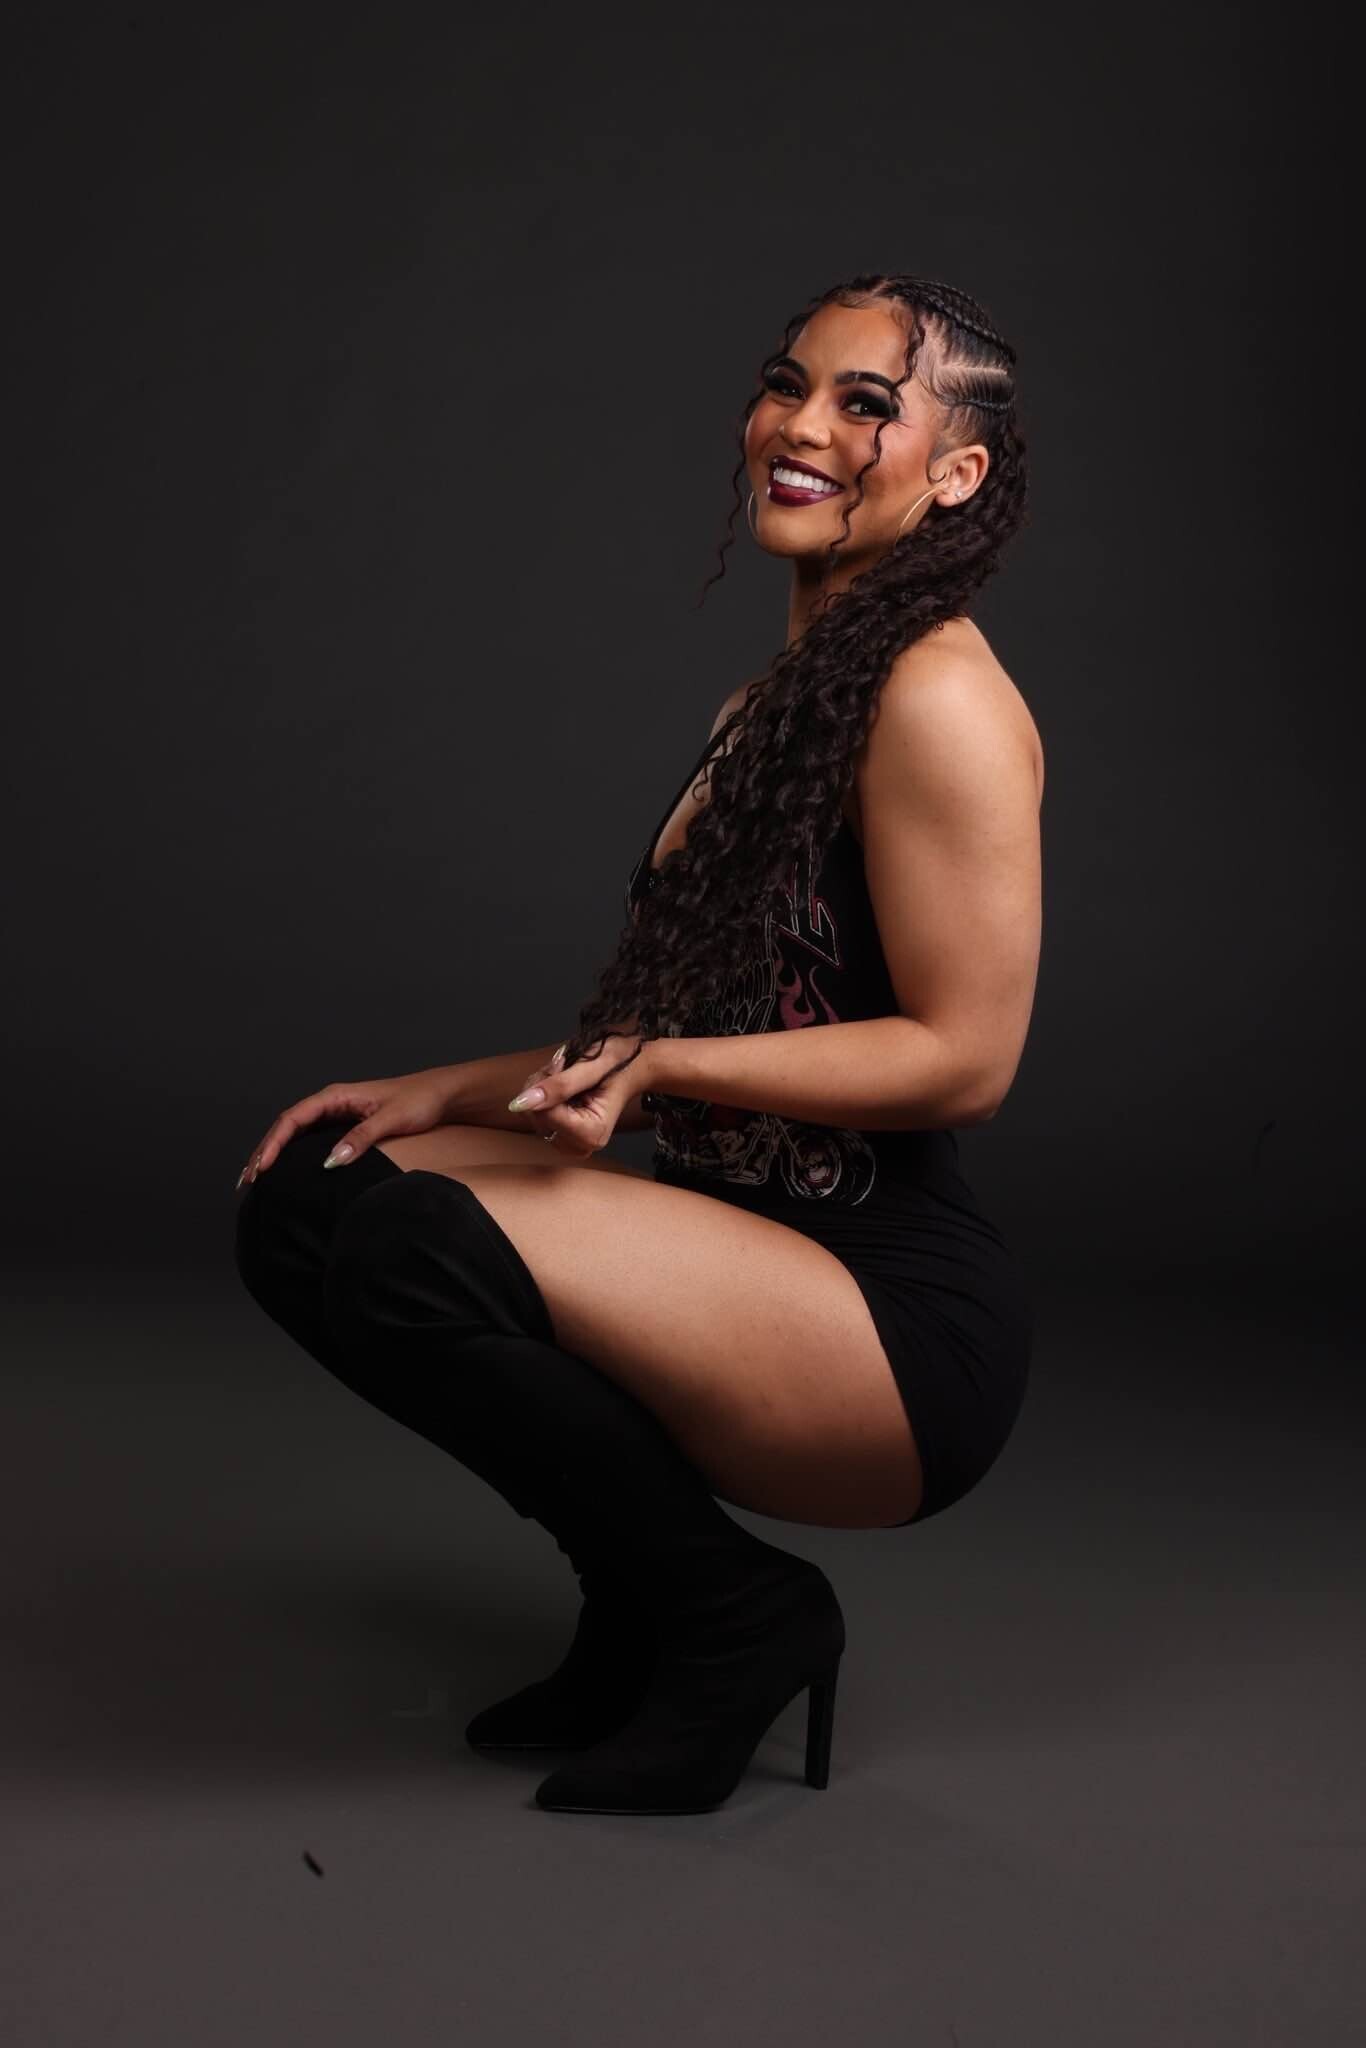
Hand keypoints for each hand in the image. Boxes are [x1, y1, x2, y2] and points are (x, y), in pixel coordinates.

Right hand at [235, 1068, 455, 1188]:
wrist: (441, 1095)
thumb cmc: (418, 1101)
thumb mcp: (390, 1119)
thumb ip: (361, 1138)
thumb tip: (330, 1161)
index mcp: (335, 1096)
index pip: (292, 1118)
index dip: (273, 1144)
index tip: (261, 1167)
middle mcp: (330, 1103)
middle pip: (286, 1127)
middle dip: (264, 1152)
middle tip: (246, 1181)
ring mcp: (335, 1114)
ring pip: (294, 1134)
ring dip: (274, 1155)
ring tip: (254, 1180)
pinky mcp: (343, 1126)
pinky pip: (309, 1140)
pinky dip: (292, 1156)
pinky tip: (284, 1173)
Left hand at [506, 1033, 652, 1159]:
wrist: (633, 1066)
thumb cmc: (619, 1062)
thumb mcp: (590, 1066)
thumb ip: (557, 1086)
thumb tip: (520, 1103)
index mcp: (592, 1134)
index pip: (545, 1114)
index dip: (546, 1084)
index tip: (562, 1064)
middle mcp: (581, 1146)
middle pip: (536, 1116)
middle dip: (542, 1086)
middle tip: (565, 1067)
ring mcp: (570, 1144)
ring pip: (532, 1114)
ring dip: (541, 1088)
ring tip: (566, 1075)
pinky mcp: (562, 1138)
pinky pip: (535, 1115)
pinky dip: (542, 1095)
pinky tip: (562, 1087)